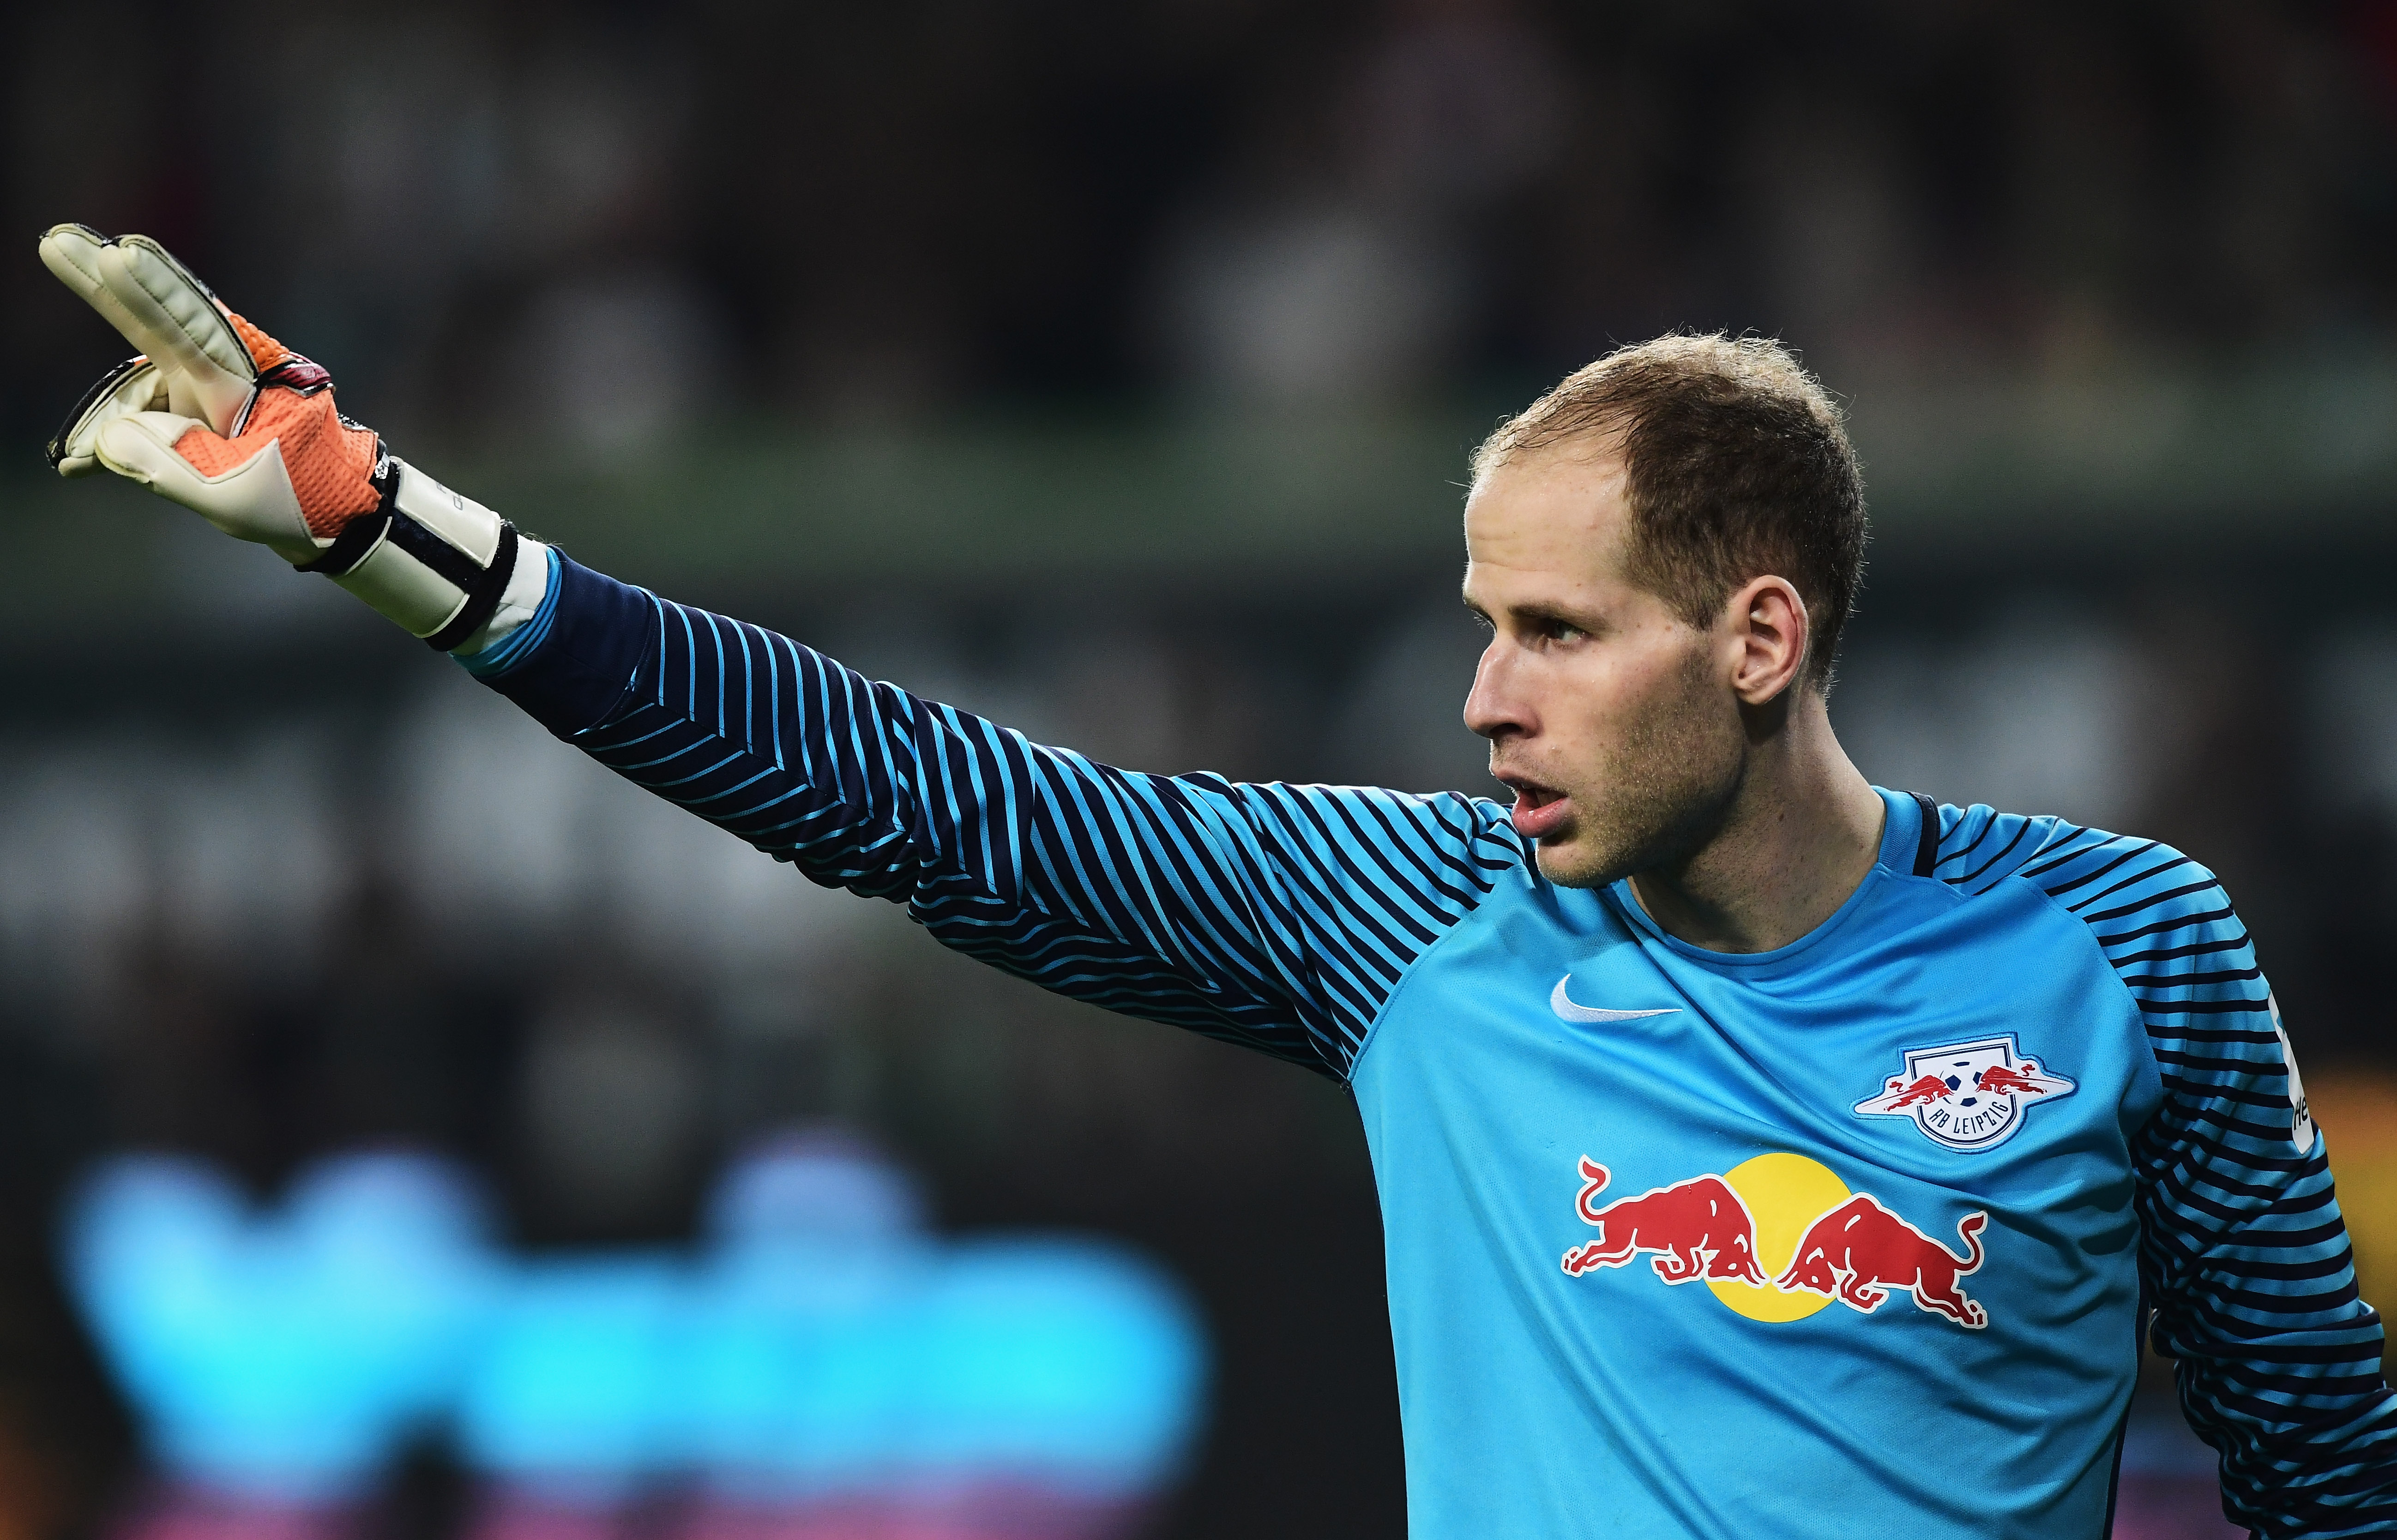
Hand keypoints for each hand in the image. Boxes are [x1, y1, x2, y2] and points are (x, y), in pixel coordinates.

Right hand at [41, 224, 381, 563]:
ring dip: (107, 418)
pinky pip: (143, 414)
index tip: (118, 254)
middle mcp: (224, 373)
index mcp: (246, 385)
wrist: (332, 511)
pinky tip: (78, 466)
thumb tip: (110, 437)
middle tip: (58, 241)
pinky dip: (115, 437)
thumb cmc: (298, 497)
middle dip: (107, 286)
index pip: (194, 330)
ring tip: (75, 463)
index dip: (154, 293)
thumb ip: (168, 462)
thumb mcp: (234, 494)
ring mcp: (206, 387)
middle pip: (157, 323)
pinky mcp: (194, 407)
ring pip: (139, 387)